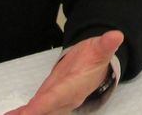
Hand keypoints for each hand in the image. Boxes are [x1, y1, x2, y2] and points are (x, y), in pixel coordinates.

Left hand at [7, 31, 122, 114]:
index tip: (28, 112)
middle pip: (46, 110)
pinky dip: (24, 113)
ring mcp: (56, 101)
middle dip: (33, 114)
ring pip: (41, 112)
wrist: (94, 65)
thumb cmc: (96, 57)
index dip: (43, 106)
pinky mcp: (49, 99)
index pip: (57, 97)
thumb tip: (117, 35)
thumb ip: (106, 44)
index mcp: (75, 86)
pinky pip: (36, 109)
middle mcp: (65, 98)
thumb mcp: (101, 48)